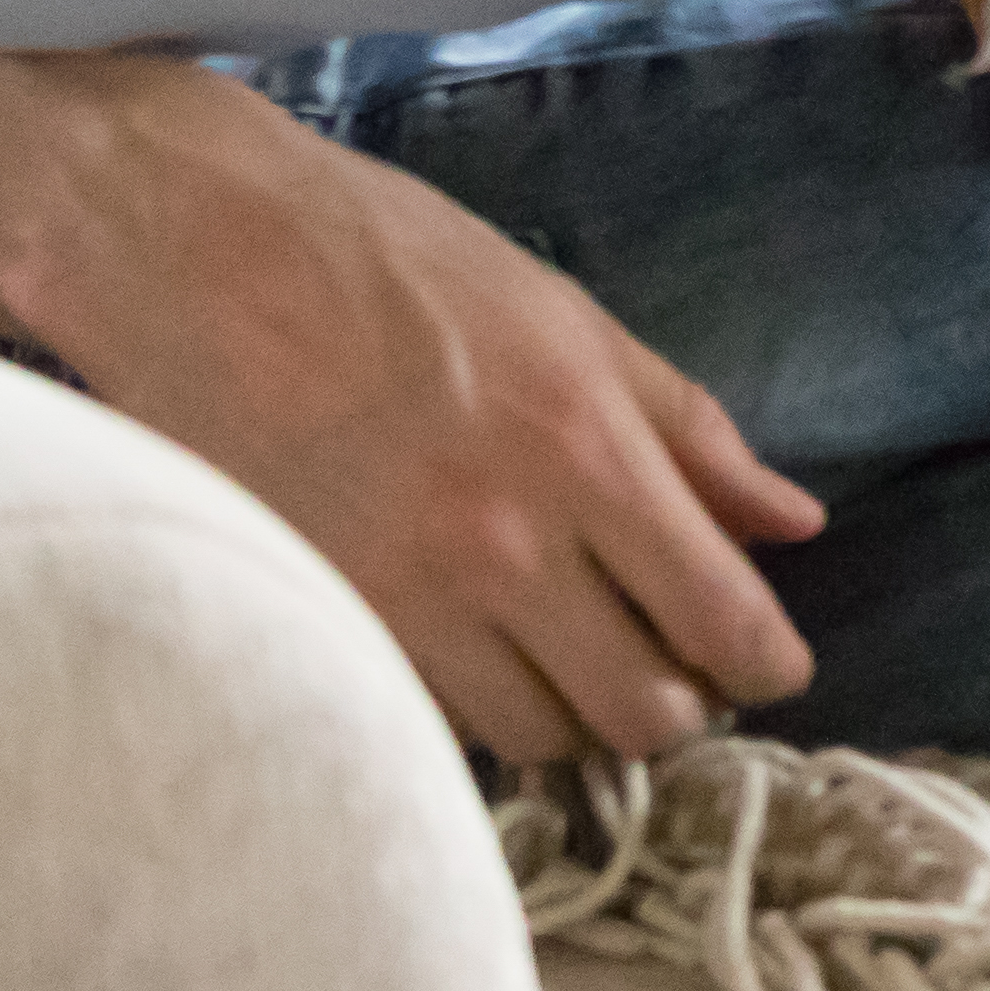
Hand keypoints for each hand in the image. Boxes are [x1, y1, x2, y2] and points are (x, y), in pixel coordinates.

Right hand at [0, 28, 829, 763]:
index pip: (719, 620)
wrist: (197, 255)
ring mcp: (409, 599)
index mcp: (585, 451)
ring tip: (571, 652)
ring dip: (577, 713)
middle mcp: (506, 545)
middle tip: (670, 663)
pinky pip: (441, 718)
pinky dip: (482, 703)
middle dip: (679, 704)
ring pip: (539, 736)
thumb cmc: (393, 263)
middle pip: (640, 712)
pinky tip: (484, 646)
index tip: (769, 665)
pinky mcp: (331, 625)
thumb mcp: (570, 319)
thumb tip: (792, 523)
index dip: (765, 665)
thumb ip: (690, 430)